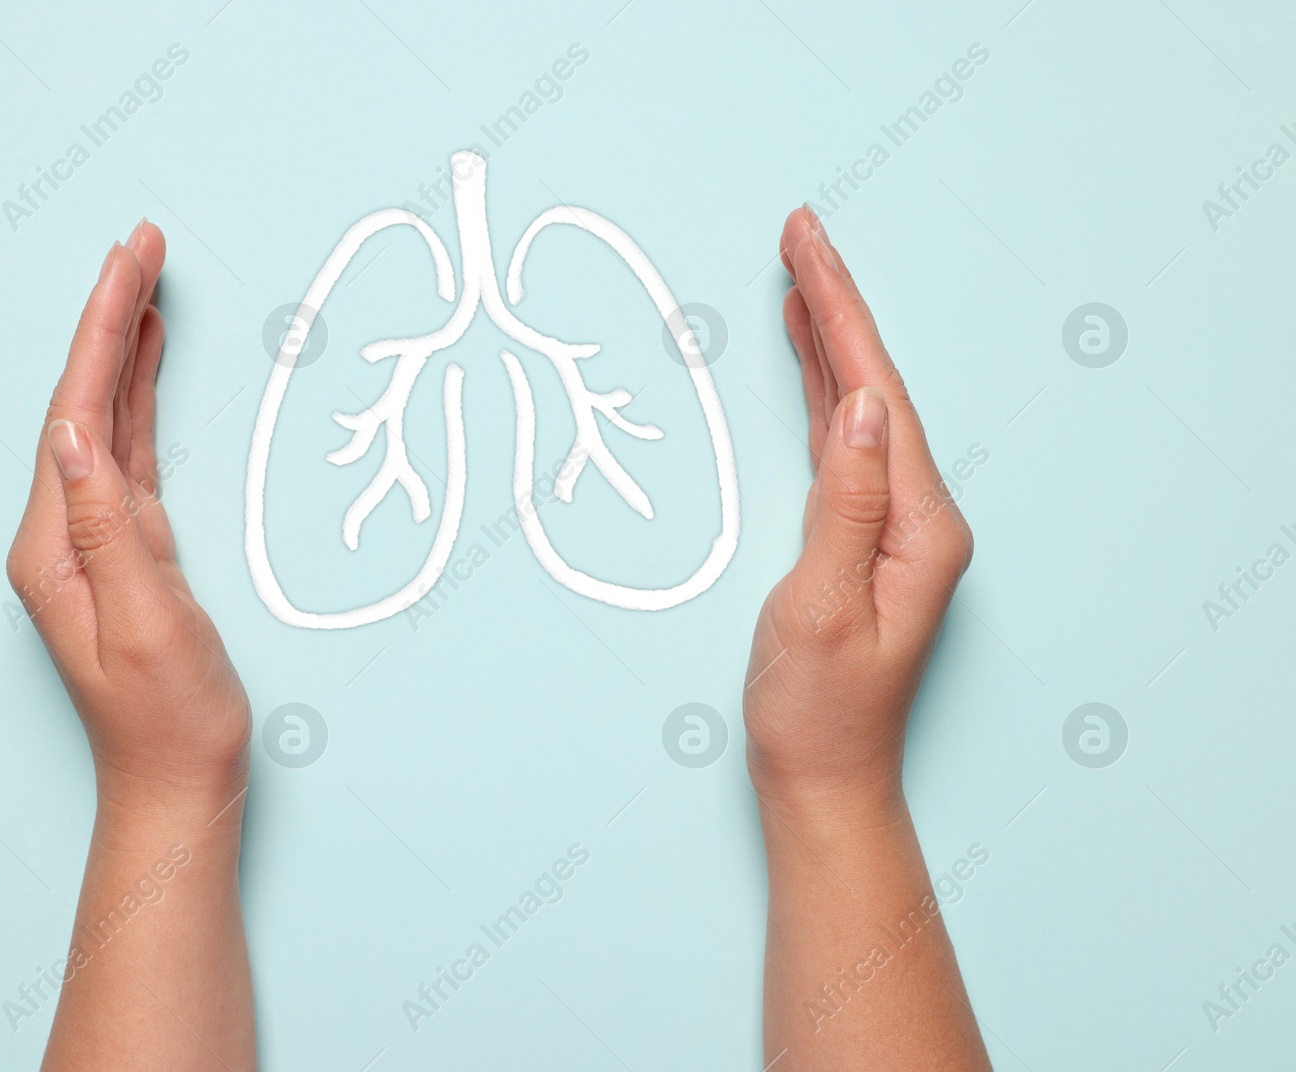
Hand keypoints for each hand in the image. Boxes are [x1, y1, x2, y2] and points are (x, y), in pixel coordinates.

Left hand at [6, 221, 249, 817]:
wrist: (178, 783)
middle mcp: (62, 533)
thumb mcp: (147, 622)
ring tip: (145, 281)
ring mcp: (93, 538)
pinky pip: (128, 452)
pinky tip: (147, 364)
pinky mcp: (128, 547)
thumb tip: (74, 434)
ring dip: (123, 348)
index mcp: (57, 545)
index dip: (103, 329)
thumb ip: (109, 526)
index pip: (75, 413)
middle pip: (81, 401)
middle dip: (110, 317)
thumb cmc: (171, 718)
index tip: (132, 260)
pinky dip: (138, 399)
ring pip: (104, 419)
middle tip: (142, 241)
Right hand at [743, 206, 972, 825]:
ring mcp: (892, 525)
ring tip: (798, 278)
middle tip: (799, 233)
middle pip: (875, 386)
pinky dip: (822, 392)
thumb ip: (845, 504)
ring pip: (859, 407)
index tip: (807, 249)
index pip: (878, 395)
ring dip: (828, 340)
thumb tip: (862, 409)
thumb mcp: (824, 608)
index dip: (839, 314)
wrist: (820, 778)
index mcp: (919, 525)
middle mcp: (918, 516)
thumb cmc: (818, 710)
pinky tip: (808, 363)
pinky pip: (842, 443)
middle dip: (834, 306)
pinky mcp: (861, 536)